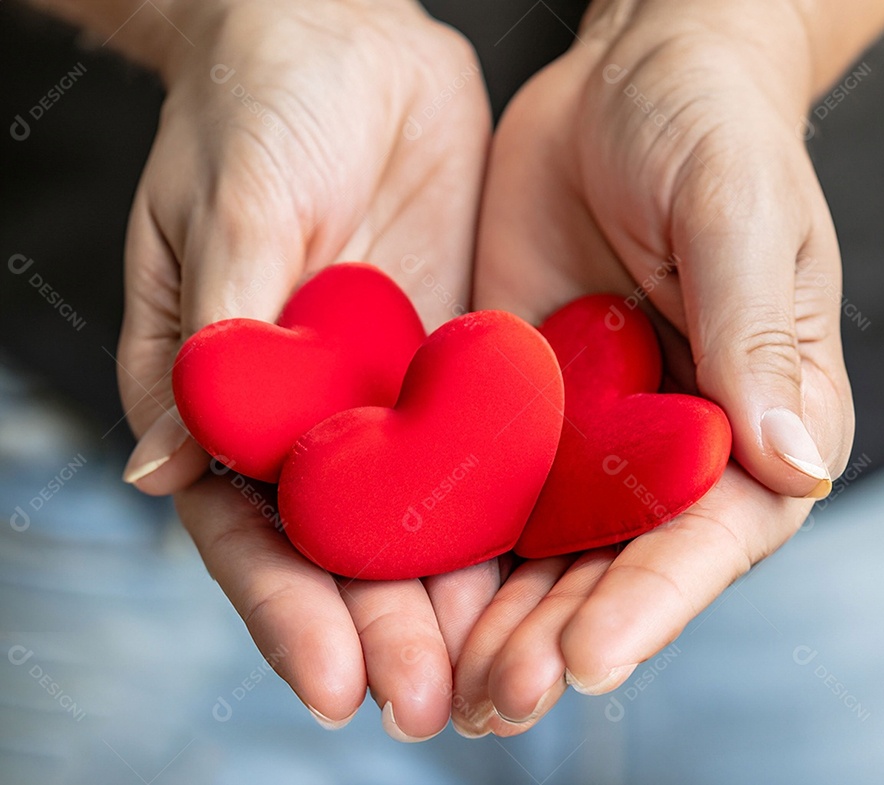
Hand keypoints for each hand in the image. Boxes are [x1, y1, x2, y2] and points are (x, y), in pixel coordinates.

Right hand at [115, 0, 495, 735]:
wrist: (345, 41)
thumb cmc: (260, 109)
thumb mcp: (234, 208)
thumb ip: (213, 334)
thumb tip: (165, 468)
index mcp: (235, 399)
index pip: (250, 530)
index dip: (286, 610)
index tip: (334, 682)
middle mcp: (317, 416)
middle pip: (347, 553)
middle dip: (385, 633)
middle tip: (431, 705)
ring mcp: (394, 398)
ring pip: (427, 523)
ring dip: (457, 604)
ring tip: (500, 677)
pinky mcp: (464, 365)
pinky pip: (493, 451)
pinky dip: (517, 515)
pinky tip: (552, 569)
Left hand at [452, 0, 858, 734]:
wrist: (627, 78)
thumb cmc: (712, 127)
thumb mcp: (739, 211)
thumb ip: (760, 333)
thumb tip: (799, 464)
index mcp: (759, 417)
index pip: (715, 533)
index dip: (655, 600)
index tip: (590, 658)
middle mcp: (678, 446)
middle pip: (622, 565)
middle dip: (560, 635)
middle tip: (495, 696)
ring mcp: (596, 434)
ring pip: (549, 550)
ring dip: (499, 620)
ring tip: (444, 684)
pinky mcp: (526, 407)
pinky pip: (489, 488)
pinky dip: (452, 545)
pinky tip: (404, 592)